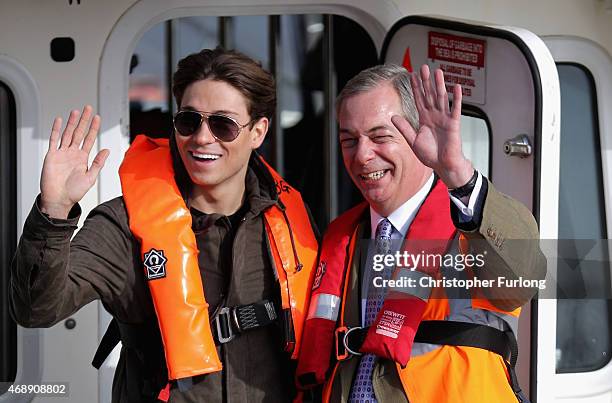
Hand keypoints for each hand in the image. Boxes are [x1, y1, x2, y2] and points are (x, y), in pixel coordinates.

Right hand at [40, 105, 109, 218]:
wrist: (59, 199)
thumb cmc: (74, 192)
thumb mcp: (90, 177)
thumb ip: (98, 163)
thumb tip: (107, 150)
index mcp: (83, 158)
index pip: (89, 139)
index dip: (94, 128)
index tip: (98, 118)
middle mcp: (73, 153)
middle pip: (79, 133)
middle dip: (84, 121)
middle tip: (88, 108)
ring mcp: (62, 153)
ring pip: (67, 133)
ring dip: (72, 122)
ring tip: (76, 111)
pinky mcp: (52, 156)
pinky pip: (54, 140)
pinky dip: (56, 130)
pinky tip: (59, 120)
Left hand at [391, 64, 472, 188]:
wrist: (443, 165)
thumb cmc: (431, 155)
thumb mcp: (413, 141)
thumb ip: (404, 128)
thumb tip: (393, 117)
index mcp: (424, 119)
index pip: (419, 99)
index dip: (416, 88)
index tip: (412, 75)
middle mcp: (434, 116)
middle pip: (429, 95)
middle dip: (426, 81)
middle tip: (423, 67)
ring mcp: (444, 118)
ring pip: (441, 98)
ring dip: (439, 85)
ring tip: (437, 72)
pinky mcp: (454, 124)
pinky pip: (455, 109)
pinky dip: (456, 98)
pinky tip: (456, 87)